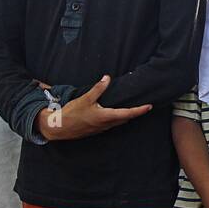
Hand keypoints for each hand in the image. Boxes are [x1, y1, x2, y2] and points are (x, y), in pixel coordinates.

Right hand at [36, 75, 151, 140]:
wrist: (59, 128)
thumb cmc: (72, 114)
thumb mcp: (85, 98)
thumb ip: (98, 88)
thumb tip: (107, 78)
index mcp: (106, 116)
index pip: (128, 114)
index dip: (140, 110)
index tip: (149, 107)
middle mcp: (107, 124)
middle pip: (126, 119)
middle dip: (135, 113)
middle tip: (144, 106)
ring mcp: (102, 129)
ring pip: (119, 122)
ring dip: (127, 116)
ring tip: (134, 109)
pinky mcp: (97, 130)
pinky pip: (112, 125)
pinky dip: (117, 119)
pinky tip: (116, 114)